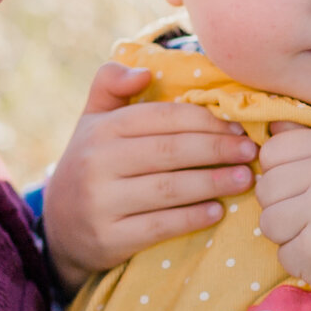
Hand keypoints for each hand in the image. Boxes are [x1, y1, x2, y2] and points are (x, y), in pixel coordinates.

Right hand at [39, 62, 255, 292]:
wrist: (60, 228)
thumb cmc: (91, 164)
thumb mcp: (92, 120)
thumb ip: (111, 84)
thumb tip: (145, 71)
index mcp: (101, 130)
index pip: (163, 118)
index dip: (205, 120)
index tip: (238, 125)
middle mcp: (96, 163)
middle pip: (170, 151)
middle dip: (217, 149)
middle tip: (250, 152)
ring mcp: (101, 203)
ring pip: (169, 189)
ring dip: (213, 182)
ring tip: (245, 179)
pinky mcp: (109, 239)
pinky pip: (159, 226)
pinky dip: (192, 218)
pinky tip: (217, 210)